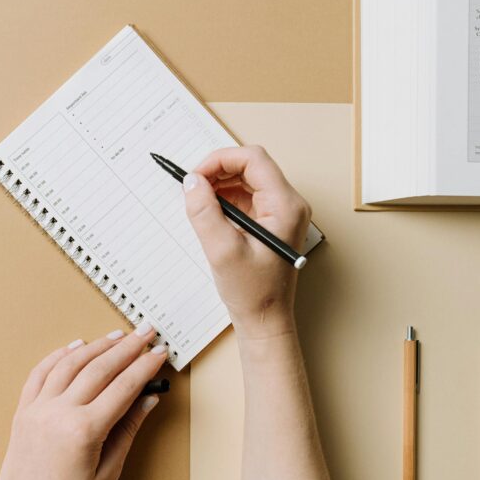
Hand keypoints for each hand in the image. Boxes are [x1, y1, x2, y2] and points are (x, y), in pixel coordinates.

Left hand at [0, 325, 165, 479]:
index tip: (159, 353)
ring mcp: (38, 408)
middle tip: (146, 333)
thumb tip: (146, 400)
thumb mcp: (107, 474)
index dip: (145, 367)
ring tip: (118, 336)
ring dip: (97, 346)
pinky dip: (59, 355)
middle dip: (127, 347)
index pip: (123, 387)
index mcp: (84, 430)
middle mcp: (59, 412)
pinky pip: (41, 372)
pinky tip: (76, 346)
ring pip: (70, 363)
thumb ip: (127, 431)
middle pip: (99, 368)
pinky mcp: (24, 410)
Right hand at [182, 146, 310, 342]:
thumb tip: (191, 181)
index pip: (252, 159)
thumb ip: (204, 211)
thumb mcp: (222, 250)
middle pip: (250, 166)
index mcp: (285, 206)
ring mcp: (280, 212)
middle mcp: (288, 204)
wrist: (266, 320)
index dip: (219, 160)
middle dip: (217, 171)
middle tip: (192, 187)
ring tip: (198, 202)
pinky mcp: (270, 222)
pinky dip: (224, 199)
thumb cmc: (253, 292)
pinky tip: (209, 214)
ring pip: (246, 180)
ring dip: (219, 185)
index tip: (195, 176)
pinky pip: (246, 197)